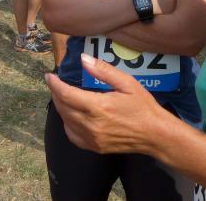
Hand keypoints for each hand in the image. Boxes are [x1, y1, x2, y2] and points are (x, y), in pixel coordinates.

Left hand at [45, 53, 170, 154]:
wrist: (156, 135)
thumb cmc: (143, 107)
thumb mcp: (127, 83)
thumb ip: (103, 70)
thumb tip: (83, 58)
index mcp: (98, 107)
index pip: (66, 94)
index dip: (54, 84)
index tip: (49, 76)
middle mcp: (91, 124)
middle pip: (63, 107)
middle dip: (56, 93)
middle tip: (56, 83)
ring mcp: (92, 138)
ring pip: (66, 121)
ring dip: (60, 107)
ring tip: (63, 95)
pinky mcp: (94, 147)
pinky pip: (72, 135)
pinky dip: (67, 123)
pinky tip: (71, 115)